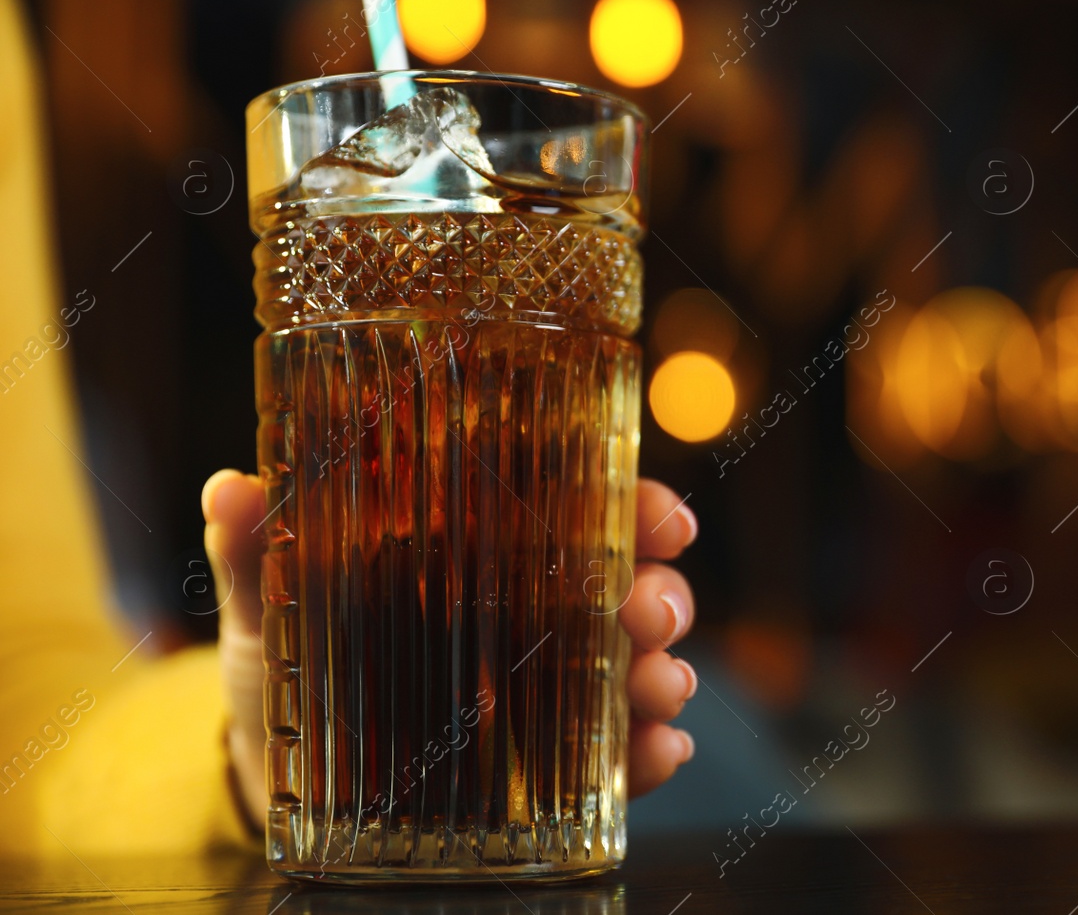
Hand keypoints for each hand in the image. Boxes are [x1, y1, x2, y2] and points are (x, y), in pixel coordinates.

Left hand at [201, 470, 699, 829]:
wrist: (275, 770)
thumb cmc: (290, 659)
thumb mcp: (272, 602)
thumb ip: (259, 551)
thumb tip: (230, 489)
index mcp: (488, 550)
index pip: (586, 508)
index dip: (640, 505)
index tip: (666, 518)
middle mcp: (536, 611)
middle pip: (631, 585)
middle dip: (662, 594)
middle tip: (649, 613)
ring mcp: (548, 687)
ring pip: (638, 665)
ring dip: (664, 673)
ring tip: (657, 687)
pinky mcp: (547, 763)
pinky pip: (615, 757)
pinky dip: (647, 755)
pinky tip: (657, 754)